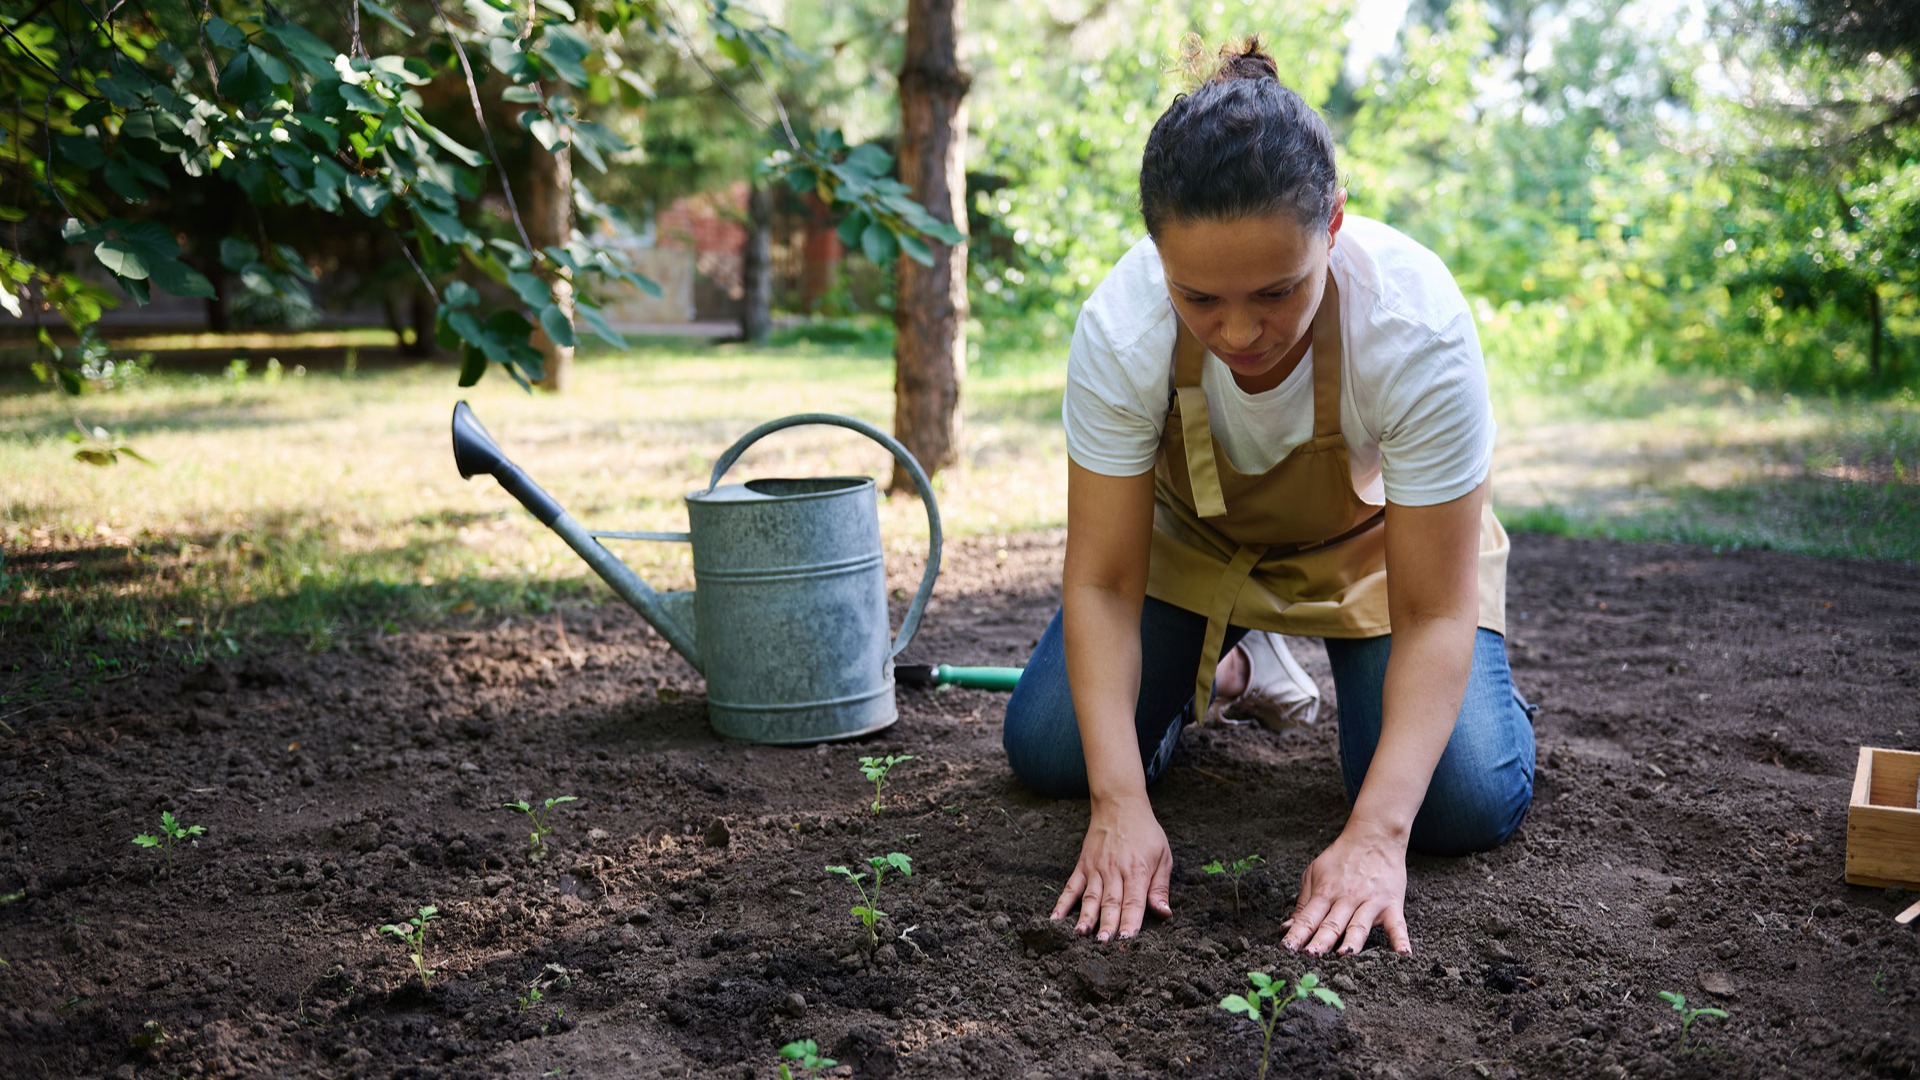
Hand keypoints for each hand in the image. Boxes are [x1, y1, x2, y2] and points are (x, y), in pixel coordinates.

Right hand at [1049, 794, 1172, 941]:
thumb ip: (1160, 887)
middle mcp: (1114, 871)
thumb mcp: (1163, 856)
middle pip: (1110, 903)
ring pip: (1090, 897)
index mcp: (1137, 870)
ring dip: (1085, 917)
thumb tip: (1164, 913)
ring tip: (1081, 935)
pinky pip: (1071, 887)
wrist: (1119, 805)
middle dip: (1107, 925)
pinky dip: (1062, 903)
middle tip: (1104, 946)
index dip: (1130, 922)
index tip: (1128, 941)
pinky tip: (1055, 918)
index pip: (1133, 901)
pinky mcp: (1082, 866)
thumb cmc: (1145, 833)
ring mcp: (1095, 868)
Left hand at [1281, 820, 1411, 955]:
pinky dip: (1400, 940)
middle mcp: (1346, 898)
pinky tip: (1403, 955)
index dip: (1297, 934)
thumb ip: (1304, 903)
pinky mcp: (1391, 903)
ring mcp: (1370, 902)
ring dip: (1352, 942)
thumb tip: (1287, 927)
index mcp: (1325, 892)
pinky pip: (1397, 925)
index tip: (1286, 950)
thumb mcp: (1315, 873)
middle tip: (1310, 958)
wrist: (1374, 835)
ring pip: (1359, 926)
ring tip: (1343, 956)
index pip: (1308, 918)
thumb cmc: (1342, 857)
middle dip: (1320, 942)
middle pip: (1331, 924)